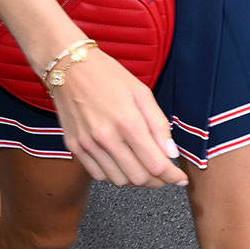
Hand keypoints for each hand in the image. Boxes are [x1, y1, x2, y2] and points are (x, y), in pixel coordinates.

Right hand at [47, 46, 187, 187]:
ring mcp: (88, 145)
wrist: (69, 67)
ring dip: (136, 179)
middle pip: (138, 178)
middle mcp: (106, 138)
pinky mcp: (75, 148)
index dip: (172, 176)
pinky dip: (115, 175)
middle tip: (164, 173)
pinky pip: (99, 175)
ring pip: (119, 181)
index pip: (155, 164)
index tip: (180, 179)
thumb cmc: (107, 75)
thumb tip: (171, 153)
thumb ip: (158, 125)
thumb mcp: (142, 93)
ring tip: (144, 167)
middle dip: (157, 180)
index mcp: (128, 122)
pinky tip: (123, 163)